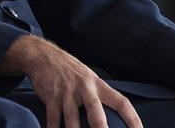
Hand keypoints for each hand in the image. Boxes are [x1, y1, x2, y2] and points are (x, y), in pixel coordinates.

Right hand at [0, 35, 140, 127]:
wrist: (42, 55)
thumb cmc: (69, 69)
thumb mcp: (88, 76)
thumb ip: (99, 93)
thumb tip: (114, 111)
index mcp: (97, 84)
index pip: (120, 102)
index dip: (132, 118)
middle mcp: (84, 89)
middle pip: (96, 112)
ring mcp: (66, 94)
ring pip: (72, 120)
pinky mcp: (51, 97)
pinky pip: (53, 119)